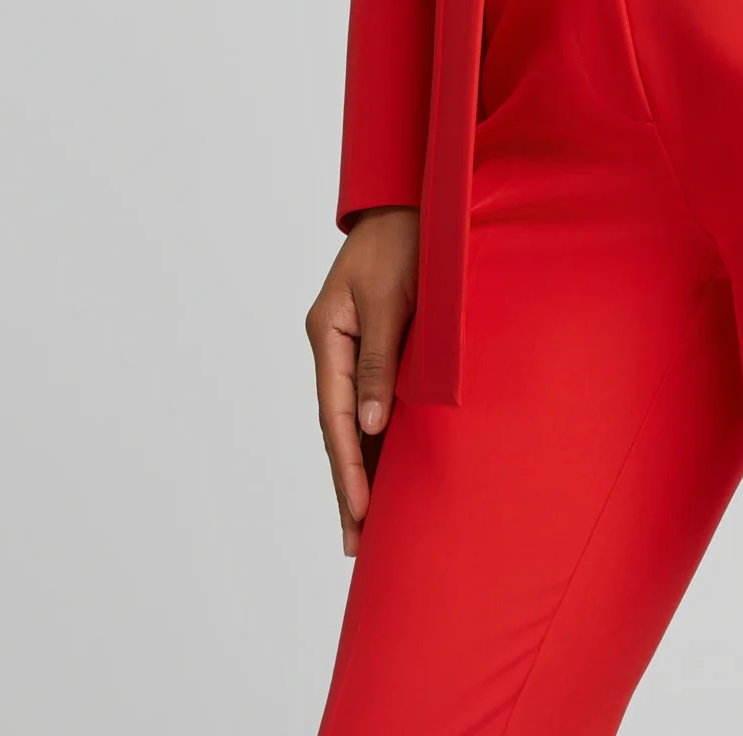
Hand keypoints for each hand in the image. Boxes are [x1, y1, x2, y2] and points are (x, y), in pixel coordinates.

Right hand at [305, 205, 419, 554]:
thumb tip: (371, 425)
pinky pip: (370, 400)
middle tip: (355, 542)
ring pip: (353, 419)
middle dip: (347, 484)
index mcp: (329, 334)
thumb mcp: (391, 298)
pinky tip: (385, 469)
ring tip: (365, 523)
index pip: (336, 416)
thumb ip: (380, 360)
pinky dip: (375, 437)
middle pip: (338, 427)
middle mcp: (334, 346)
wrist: (414, 199)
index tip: (359, 512)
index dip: (348, 467)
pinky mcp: (374, 344)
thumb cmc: (406, 241)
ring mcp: (351, 346)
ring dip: (361, 467)